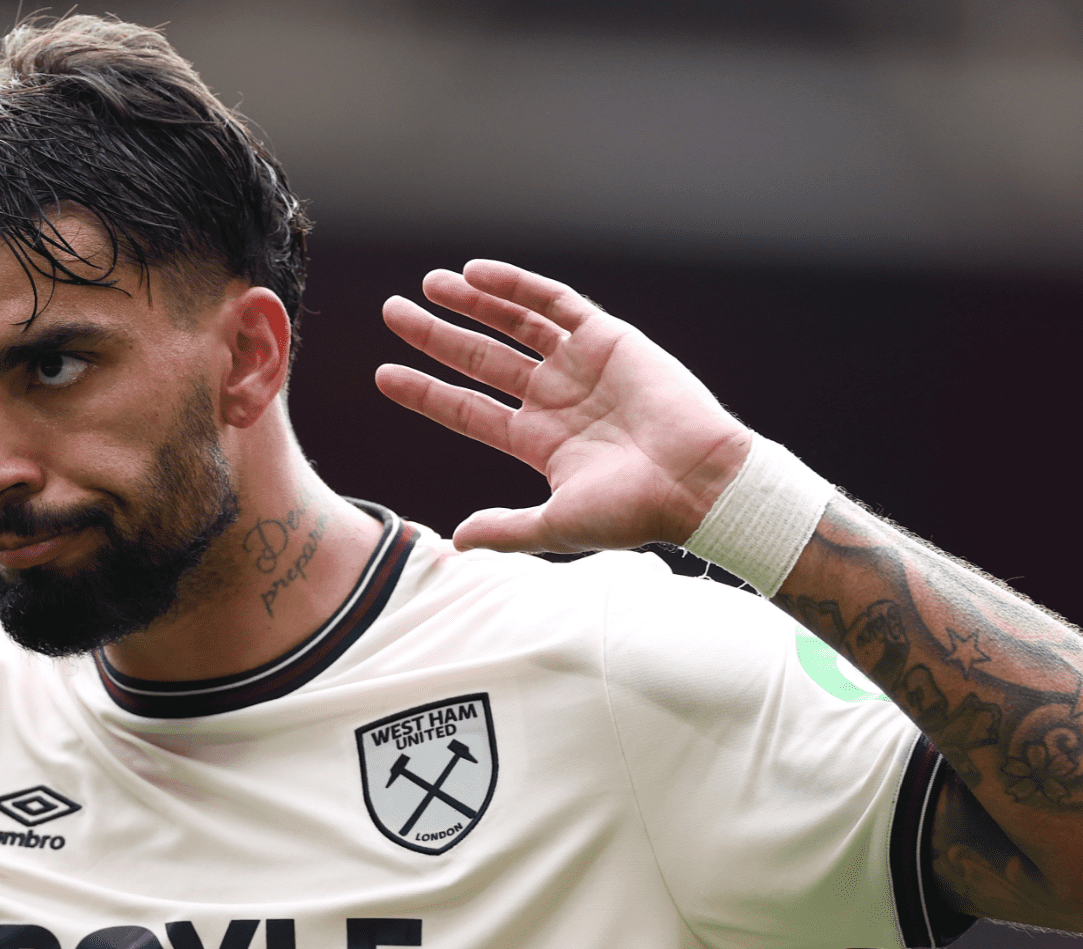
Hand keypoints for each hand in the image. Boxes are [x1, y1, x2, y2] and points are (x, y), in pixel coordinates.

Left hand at [378, 260, 750, 552]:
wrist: (699, 481)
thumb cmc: (635, 511)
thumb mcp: (557, 525)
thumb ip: (506, 528)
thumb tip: (454, 541)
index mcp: (538, 442)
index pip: (467, 410)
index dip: (425, 392)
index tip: (384, 374)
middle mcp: (554, 399)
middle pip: (480, 360)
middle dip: (436, 336)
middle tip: (393, 311)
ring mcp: (580, 367)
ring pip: (513, 325)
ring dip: (472, 303)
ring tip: (430, 283)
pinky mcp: (609, 339)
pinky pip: (555, 303)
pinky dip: (516, 286)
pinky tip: (477, 273)